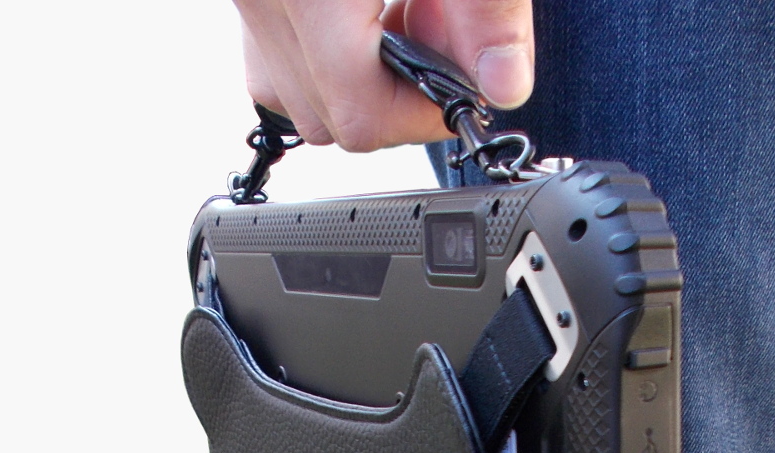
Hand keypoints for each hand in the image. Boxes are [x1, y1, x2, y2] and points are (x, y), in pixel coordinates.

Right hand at [234, 0, 532, 150]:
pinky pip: (271, 56)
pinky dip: (320, 54)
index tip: (458, 96)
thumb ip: (490, 11)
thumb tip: (504, 86)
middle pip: (327, 120)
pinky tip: (360, 12)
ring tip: (397, 17)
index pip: (360, 114)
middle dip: (393, 102)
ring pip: (292, 98)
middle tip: (435, 43)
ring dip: (355, 81)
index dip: (423, 119)